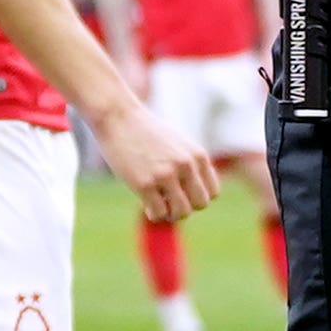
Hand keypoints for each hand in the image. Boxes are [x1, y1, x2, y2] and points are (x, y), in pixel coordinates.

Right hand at [88, 92, 218, 222]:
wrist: (118, 117)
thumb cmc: (145, 132)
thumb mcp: (177, 144)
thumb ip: (190, 165)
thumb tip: (191, 198)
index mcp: (198, 155)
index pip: (212, 192)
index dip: (195, 196)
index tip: (180, 191)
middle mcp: (186, 165)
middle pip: (200, 204)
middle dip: (185, 206)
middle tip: (168, 200)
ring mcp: (166, 175)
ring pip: (182, 212)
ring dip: (169, 214)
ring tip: (157, 203)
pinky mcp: (145, 184)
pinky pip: (158, 214)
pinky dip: (153, 214)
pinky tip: (145, 203)